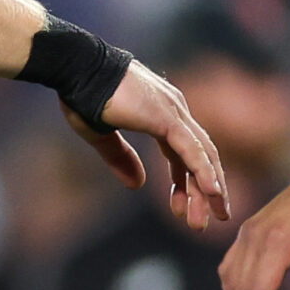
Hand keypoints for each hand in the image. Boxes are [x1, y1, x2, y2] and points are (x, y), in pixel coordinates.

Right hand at [65, 59, 229, 229]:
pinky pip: (193, 150)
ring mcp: (174, 112)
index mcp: (161, 113)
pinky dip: (205, 173)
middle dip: (204, 191)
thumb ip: (121, 158)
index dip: (187, 182)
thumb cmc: (82, 94)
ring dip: (208, 190)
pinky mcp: (167, 117)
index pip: (185, 154)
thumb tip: (137, 185)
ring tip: (213, 218)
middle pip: (200, 157)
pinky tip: (214, 193)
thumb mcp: (101, 135)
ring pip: (202, 157)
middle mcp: (175, 111)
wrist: (76, 67)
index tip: (184, 209)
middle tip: (205, 221)